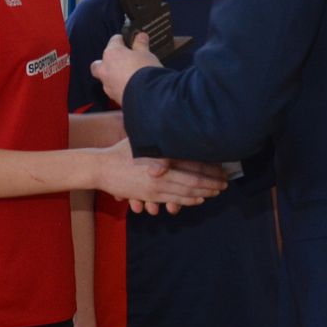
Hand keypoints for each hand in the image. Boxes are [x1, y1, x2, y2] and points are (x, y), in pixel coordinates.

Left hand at [92, 32, 162, 107]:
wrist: (148, 95)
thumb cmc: (144, 71)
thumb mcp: (146, 53)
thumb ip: (141, 44)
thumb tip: (141, 36)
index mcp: (112, 54)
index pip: (114, 41)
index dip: (123, 40)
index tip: (130, 42)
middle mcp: (105, 69)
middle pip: (99, 63)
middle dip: (107, 62)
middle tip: (121, 61)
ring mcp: (108, 85)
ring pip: (105, 79)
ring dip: (114, 77)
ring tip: (129, 76)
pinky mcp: (114, 98)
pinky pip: (114, 90)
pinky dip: (120, 88)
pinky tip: (131, 87)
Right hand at [98, 143, 225, 212]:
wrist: (100, 167)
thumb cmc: (120, 150)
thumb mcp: (141, 140)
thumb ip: (158, 139)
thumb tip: (175, 127)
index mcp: (162, 155)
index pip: (192, 161)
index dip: (209, 166)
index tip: (221, 167)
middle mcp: (161, 171)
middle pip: (194, 178)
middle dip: (212, 181)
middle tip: (226, 182)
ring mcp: (156, 185)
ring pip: (187, 191)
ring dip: (205, 191)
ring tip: (218, 191)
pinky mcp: (150, 195)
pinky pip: (174, 199)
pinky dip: (190, 199)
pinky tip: (200, 199)